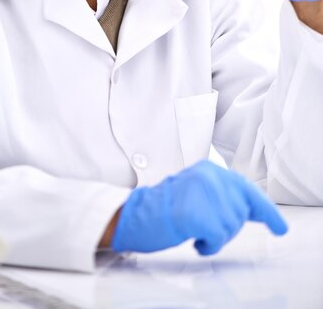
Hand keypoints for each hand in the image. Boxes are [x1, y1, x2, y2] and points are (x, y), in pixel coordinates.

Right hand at [111, 160, 287, 254]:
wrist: (136, 215)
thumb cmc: (165, 207)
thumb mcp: (197, 191)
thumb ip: (222, 194)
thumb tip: (254, 209)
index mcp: (209, 170)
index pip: (246, 190)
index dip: (266, 211)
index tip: (279, 227)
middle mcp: (209, 177)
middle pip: (241, 212)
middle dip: (227, 226)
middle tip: (203, 227)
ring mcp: (202, 193)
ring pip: (230, 227)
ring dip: (215, 236)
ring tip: (193, 230)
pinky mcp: (195, 212)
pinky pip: (217, 238)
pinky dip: (208, 245)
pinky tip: (193, 239)